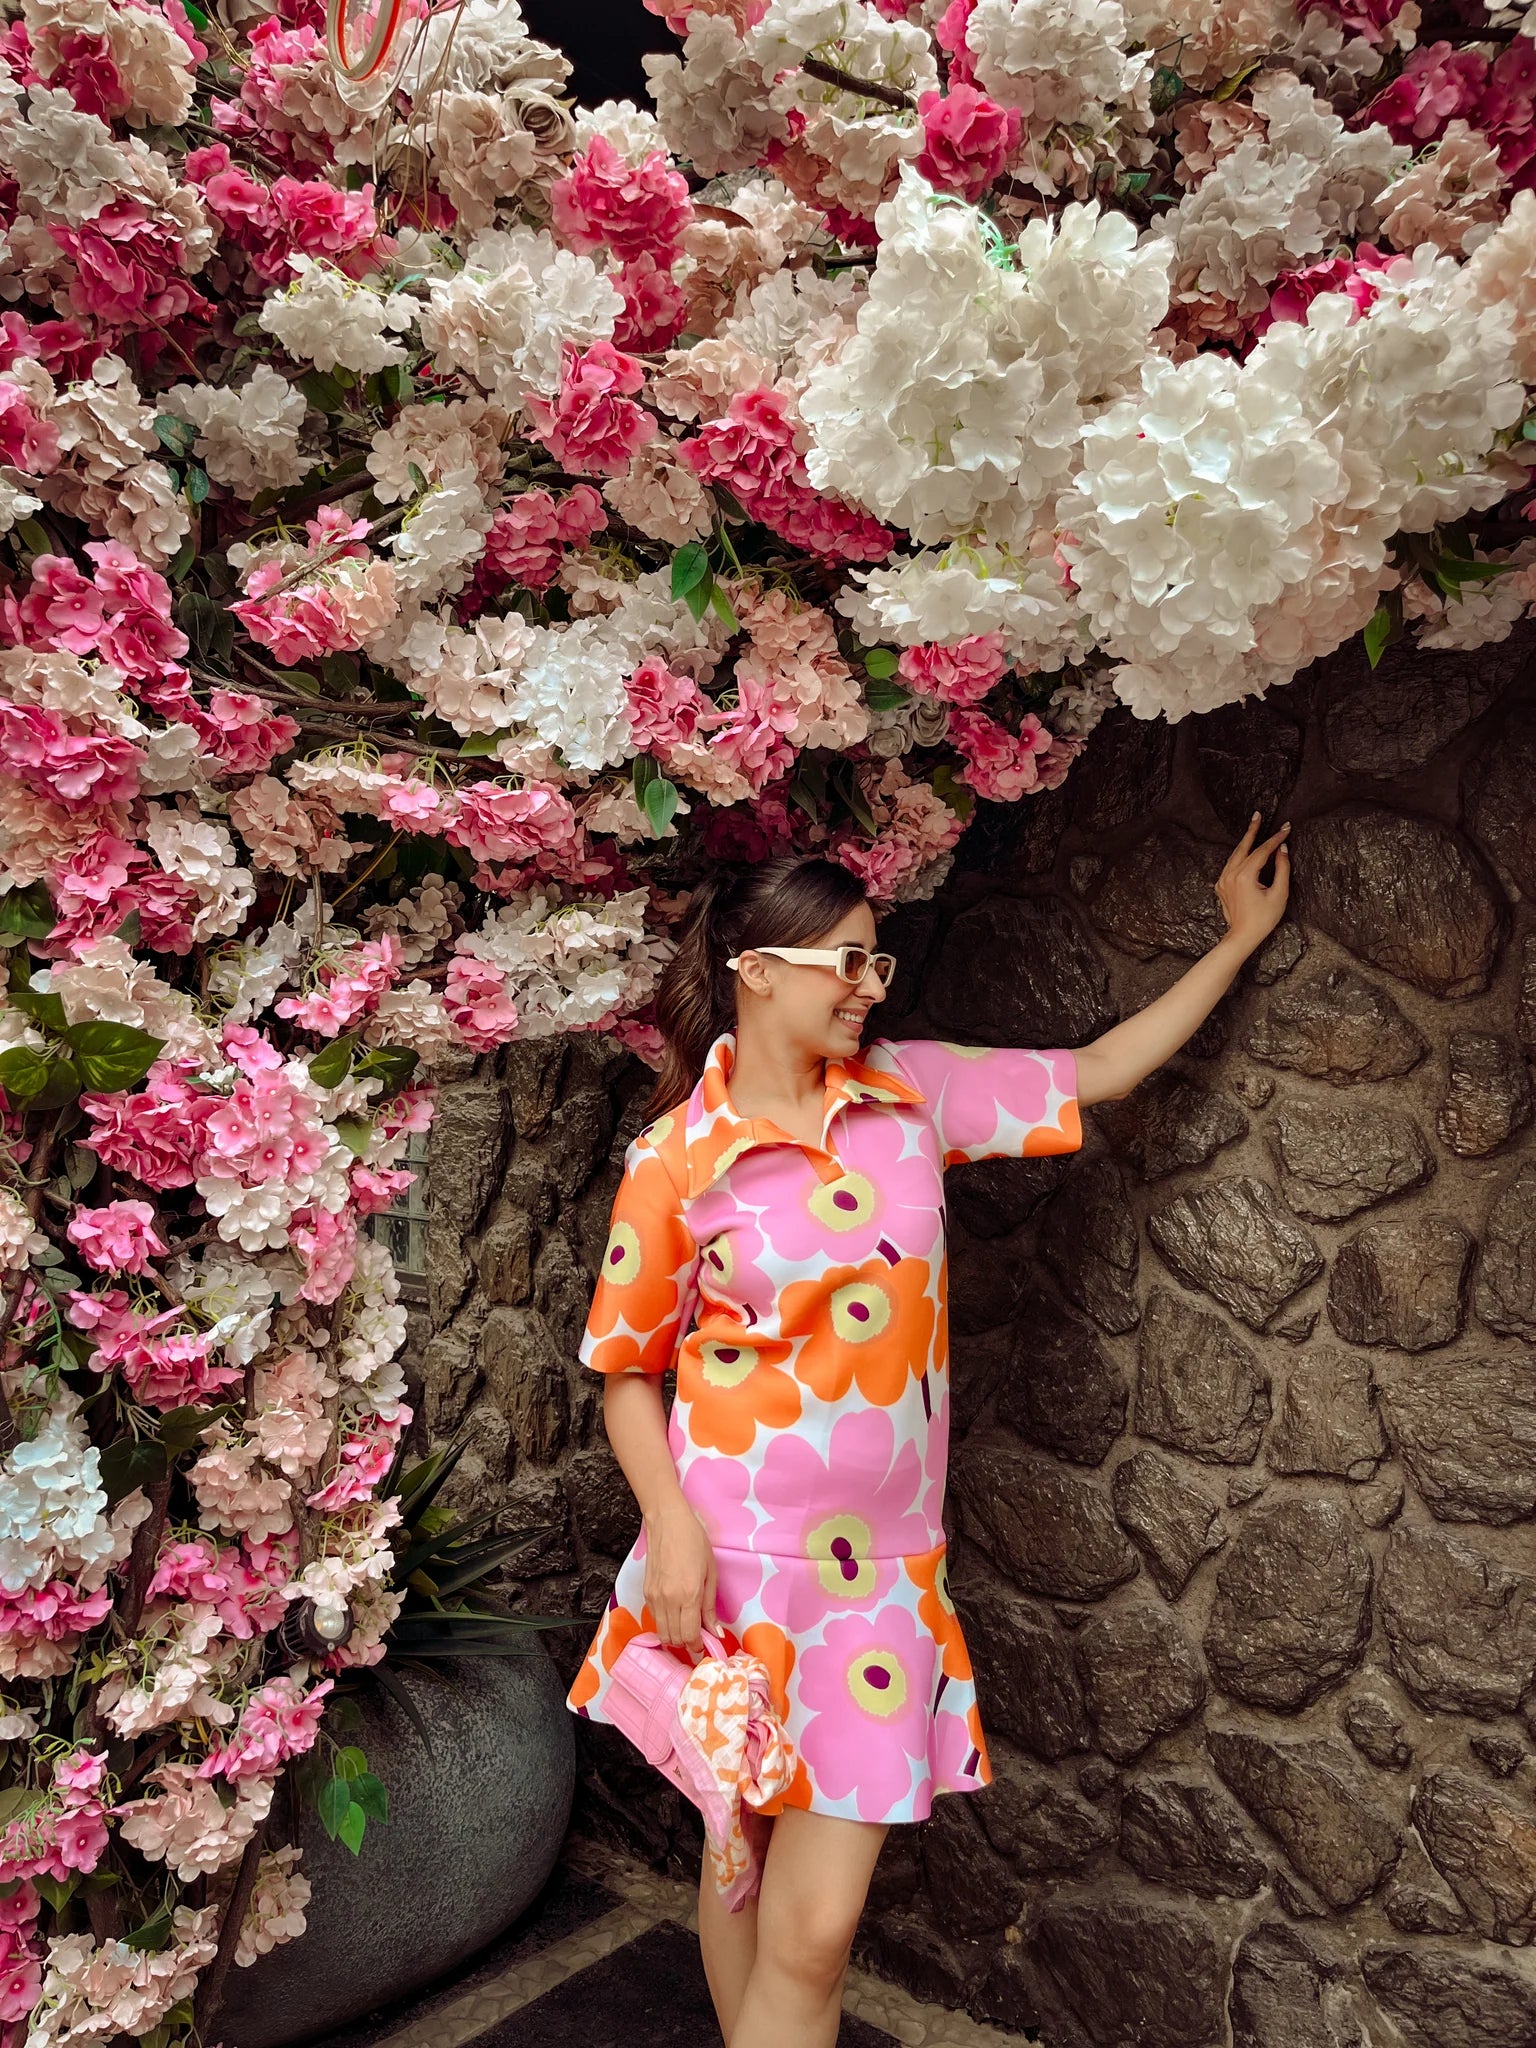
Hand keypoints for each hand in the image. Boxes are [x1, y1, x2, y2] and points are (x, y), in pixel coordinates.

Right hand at [642, 1498, 718, 1653]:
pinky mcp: (645, 1592)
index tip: (704, 1647)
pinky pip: (655, 1618)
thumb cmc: (694, 1542)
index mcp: (689, 1595)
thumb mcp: (711, 1572)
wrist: (668, 1522)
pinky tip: (675, 1613)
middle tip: (697, 1637)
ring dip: (674, 1636)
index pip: (689, 1636)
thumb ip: (710, 1607)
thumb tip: (716, 1633)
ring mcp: (654, 1596)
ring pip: (661, 1633)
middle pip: (674, 1639)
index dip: (697, 1647)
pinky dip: (665, 1623)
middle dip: (686, 1644)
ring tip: (686, 1627)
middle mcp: (668, 1599)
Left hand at [1215, 811, 1289, 953]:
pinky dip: (1239, 856)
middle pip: (1244, 847)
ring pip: (1235, 855)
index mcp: (1244, 876)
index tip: (1286, 828)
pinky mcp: (1221, 885)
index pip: (1262, 851)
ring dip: (1245, 841)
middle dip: (1253, 830)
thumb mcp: (1279, 894)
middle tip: (1258, 815)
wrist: (1243, 936)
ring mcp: (1223, 880)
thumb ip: (1282, 869)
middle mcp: (1230, 875)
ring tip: (1253, 827)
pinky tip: (1246, 851)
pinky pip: (1231, 865)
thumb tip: (1283, 849)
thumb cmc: (1264, 918)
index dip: (1275, 839)